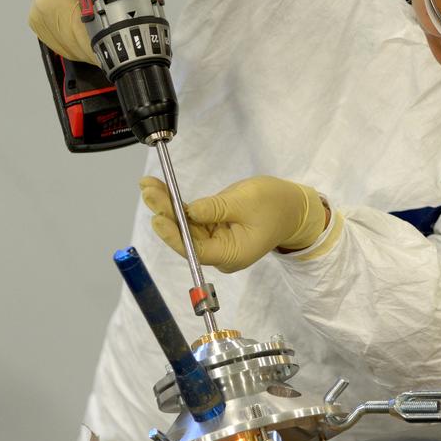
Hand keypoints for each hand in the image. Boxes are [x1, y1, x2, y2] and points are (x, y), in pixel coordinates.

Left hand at [140, 175, 327, 272]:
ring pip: (184, 227)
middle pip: (186, 238)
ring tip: (148, 186)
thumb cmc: (276, 205)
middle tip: (148, 191)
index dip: (175, 235)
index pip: (196, 250)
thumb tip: (188, 211)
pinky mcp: (212, 228)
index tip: (158, 218)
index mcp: (232, 254)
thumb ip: (215, 208)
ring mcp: (215, 241)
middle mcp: (220, 252)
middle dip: (165, 214)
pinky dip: (176, 204)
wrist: (292, 207)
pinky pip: (190, 218)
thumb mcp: (246, 201)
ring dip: (166, 206)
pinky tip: (160, 190)